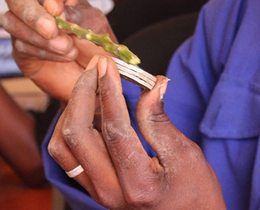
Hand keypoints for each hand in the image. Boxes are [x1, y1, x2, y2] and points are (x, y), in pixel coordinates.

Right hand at [2, 0, 110, 100]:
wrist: (97, 73)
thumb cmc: (96, 42)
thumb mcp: (95, 24)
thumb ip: (77, 15)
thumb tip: (58, 13)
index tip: (57, 10)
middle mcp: (36, 4)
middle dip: (31, 13)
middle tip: (50, 31)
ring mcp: (25, 26)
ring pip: (11, 22)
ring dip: (38, 37)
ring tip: (68, 49)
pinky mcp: (21, 49)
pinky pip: (20, 46)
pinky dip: (41, 52)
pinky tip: (63, 57)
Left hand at [48, 56, 225, 209]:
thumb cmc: (196, 195)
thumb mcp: (187, 156)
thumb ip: (160, 121)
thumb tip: (152, 85)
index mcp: (137, 185)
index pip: (114, 129)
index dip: (109, 92)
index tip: (108, 65)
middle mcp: (110, 193)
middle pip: (77, 135)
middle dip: (82, 94)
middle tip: (96, 68)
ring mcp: (97, 194)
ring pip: (62, 146)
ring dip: (71, 110)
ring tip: (90, 85)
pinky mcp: (93, 190)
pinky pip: (68, 156)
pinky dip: (71, 127)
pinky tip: (87, 108)